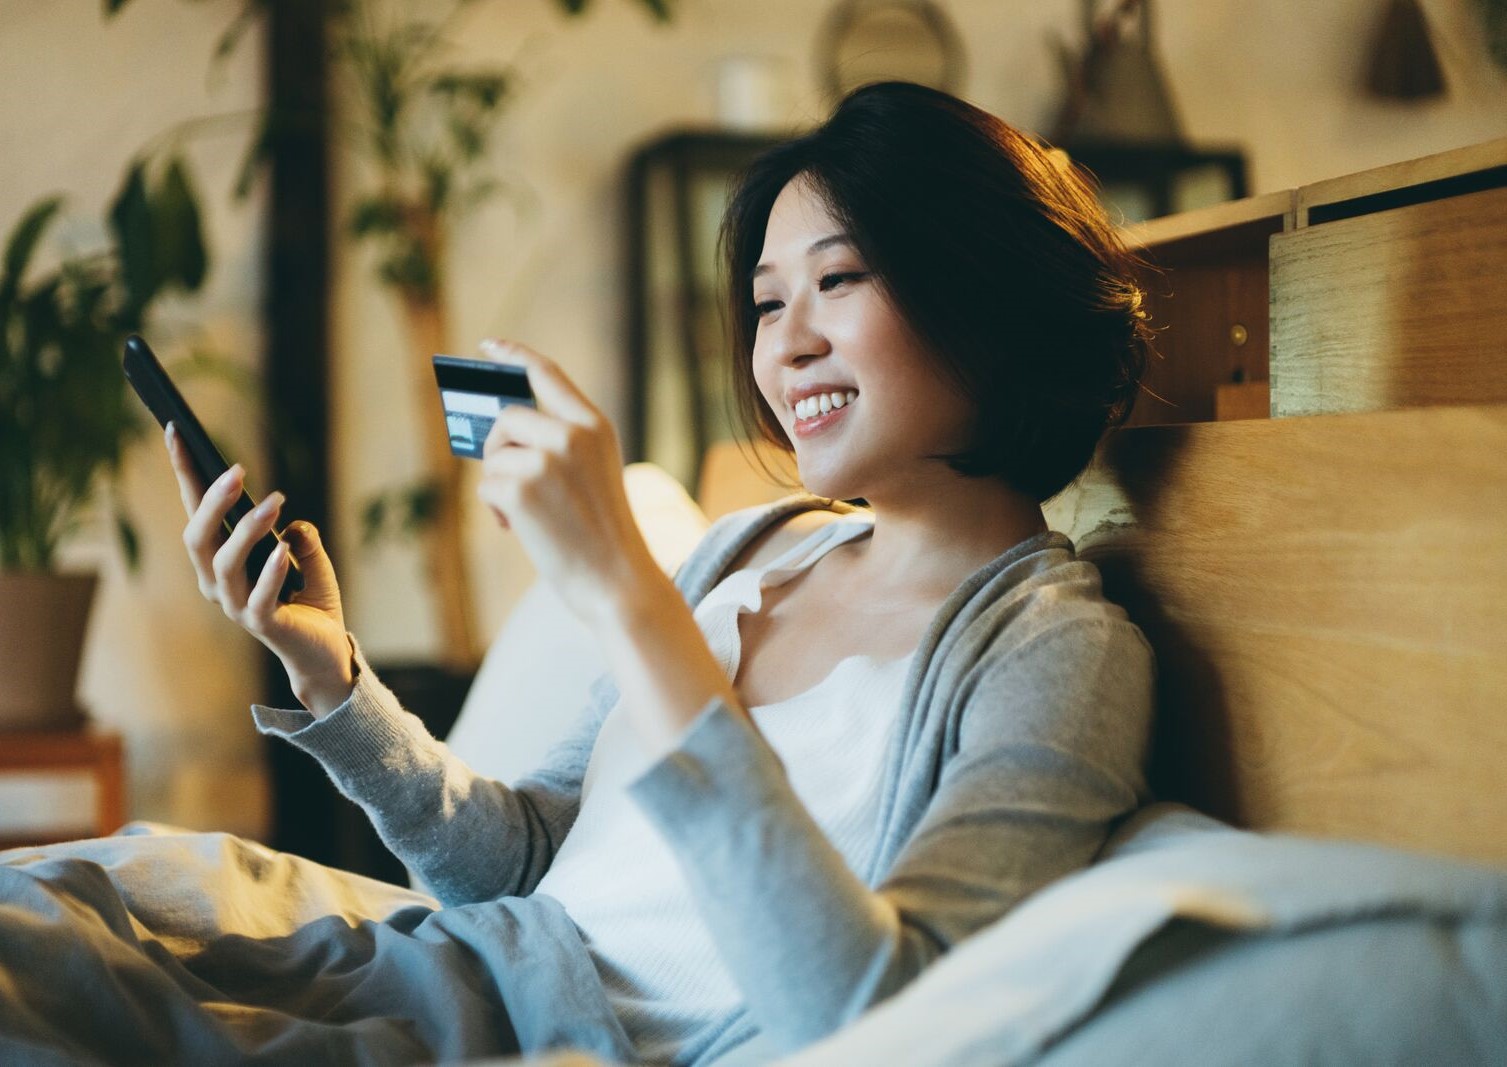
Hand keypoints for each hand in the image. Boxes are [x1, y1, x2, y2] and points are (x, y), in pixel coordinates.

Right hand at [166, 423, 354, 716]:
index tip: (177, 431)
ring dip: (247, 529)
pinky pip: (259, 596)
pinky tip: (284, 547)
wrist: (325, 652)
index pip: (196, 512)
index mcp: (221, 562)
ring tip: (276, 503)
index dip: (186, 473)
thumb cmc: (311, 601)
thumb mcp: (308, 557)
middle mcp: (218, 583)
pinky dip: (270, 570)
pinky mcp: (262, 625)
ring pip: (224, 563)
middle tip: (238, 470)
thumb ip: (298, 535)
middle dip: (212, 501)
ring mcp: (236, 606)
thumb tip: (292, 521)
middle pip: (197, 537)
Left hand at [474, 339, 662, 631]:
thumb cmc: (603, 534)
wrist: (618, 582)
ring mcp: (546, 460)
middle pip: (508, 417)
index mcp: (595, 426)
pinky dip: (495, 510)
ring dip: (498, 485)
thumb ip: (558, 442)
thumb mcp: (594, 473)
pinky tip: (518, 529)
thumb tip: (499, 431)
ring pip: (494, 455)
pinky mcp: (521, 489)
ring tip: (524, 515)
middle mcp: (572, 435)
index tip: (489, 345)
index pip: (547, 373)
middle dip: (499, 449)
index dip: (514, 355)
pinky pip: (486, 486)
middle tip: (510, 481)